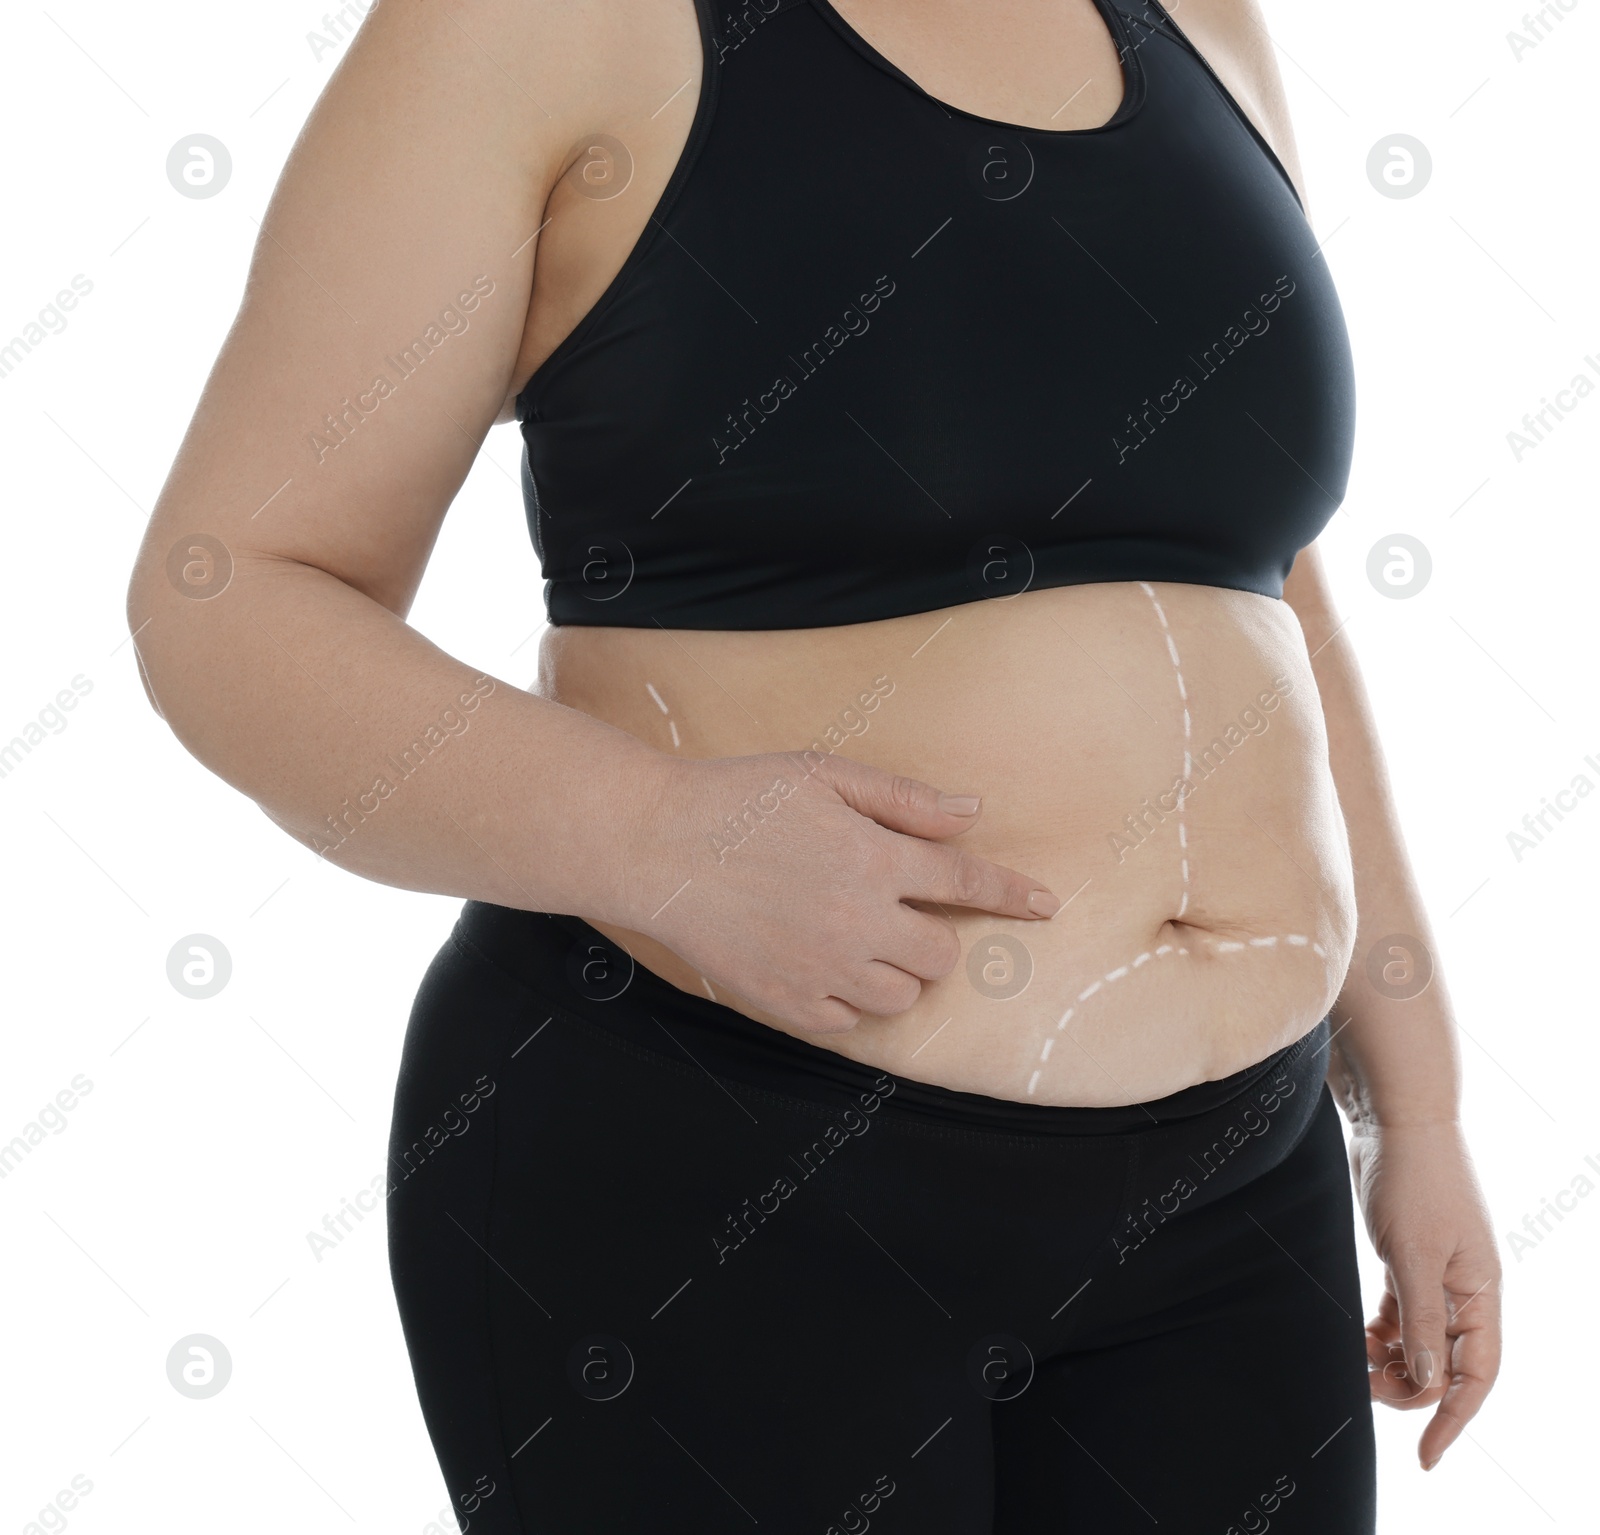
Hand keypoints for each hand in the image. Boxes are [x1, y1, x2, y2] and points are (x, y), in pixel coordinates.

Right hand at [625, 750, 1060, 1032]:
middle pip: (940, 955)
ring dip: (895, 972)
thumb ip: (903, 800)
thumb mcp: (824, 775)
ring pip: (900, 997)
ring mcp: (823, 968)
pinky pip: (848, 1022)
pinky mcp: (787, 1002)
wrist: (655, 846)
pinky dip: (849, 999)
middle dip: (932, 935)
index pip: (967, 885)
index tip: (1045, 904)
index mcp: (875, 859)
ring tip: (856, 938)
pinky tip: (822, 963)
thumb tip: (972, 815)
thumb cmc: (738, 798)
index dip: (1013, 894)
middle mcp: (860, 922)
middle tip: (896, 911)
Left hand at [1348, 1120, 1502, 1469]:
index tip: (1426, 1458)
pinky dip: (1383, 1329)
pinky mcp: (1408, 1252)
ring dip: (1393, 1359)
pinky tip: (1358, 1338)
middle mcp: (1467, 1285)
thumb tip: (1434, 1383)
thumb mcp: (1413, 1255)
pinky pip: (1402, 1310)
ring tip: (1356, 1362)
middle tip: (1364, 1389)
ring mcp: (1437, 1269)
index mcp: (1481, 1290)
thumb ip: (1423, 1319)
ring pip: (1421, 1338)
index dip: (1455, 1419)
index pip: (1478, 1373)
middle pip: (1448, 1362)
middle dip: (1412, 1387)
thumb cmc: (1410, 1180)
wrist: (1393, 1116)